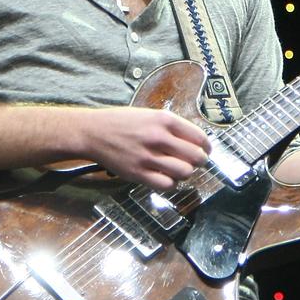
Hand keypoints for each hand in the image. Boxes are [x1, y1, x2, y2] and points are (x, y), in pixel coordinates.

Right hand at [82, 107, 211, 189]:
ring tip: (180, 170)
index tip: (206, 151)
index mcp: (164, 120)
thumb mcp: (149, 114)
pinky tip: (166, 177)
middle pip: (196, 156)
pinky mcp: (138, 173)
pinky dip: (171, 183)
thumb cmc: (120, 122)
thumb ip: (170, 126)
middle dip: (200, 161)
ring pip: (185, 172)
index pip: (199, 137)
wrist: (93, 132)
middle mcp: (158, 137)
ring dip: (186, 173)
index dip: (207, 147)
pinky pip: (167, 185)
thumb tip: (194, 140)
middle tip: (195, 162)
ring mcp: (148, 157)